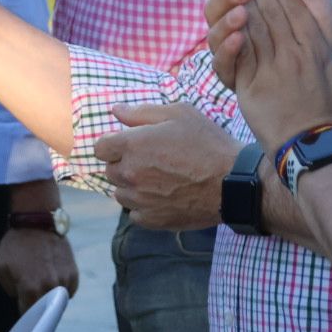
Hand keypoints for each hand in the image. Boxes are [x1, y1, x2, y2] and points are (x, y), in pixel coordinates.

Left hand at [0, 227, 79, 311]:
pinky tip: (52, 277)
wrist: (38, 222)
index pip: (28, 315)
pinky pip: (68, 291)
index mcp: (31, 289)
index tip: (21, 310)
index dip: (23, 315)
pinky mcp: (74, 274)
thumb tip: (20, 298)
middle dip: (37, 306)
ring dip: (50, 297)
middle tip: (31, 296)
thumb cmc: (16, 244)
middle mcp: (50, 289)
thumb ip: (9, 289)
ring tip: (42, 282)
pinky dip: (60, 289)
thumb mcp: (0, 267)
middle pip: (44, 311)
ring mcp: (64, 282)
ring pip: (57, 302)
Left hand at [94, 103, 239, 229]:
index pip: (100, 147)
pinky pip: (134, 213)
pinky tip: (162, 197)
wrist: (232, 183)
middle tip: (150, 160)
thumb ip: (142, 112)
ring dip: (131, 186)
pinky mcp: (152, 220)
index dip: (113, 143)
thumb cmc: (207, 143)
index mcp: (132, 145)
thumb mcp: (179, 113)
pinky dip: (143, 206)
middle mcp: (130, 174)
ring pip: (120, 193)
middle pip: (109, 170)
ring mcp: (139, 200)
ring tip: (157, 179)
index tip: (128, 144)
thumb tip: (115, 110)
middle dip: (123, 163)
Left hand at [207, 0, 331, 149]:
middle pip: (272, 13)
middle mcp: (295, 56)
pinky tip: (225, 15)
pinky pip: (240, 53)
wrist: (320, 156)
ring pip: (254, 28)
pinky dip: (232, 32)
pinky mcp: (252, 88)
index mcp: (320, 53)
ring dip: (242, 2)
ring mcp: (272, 70)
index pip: (297, 13)